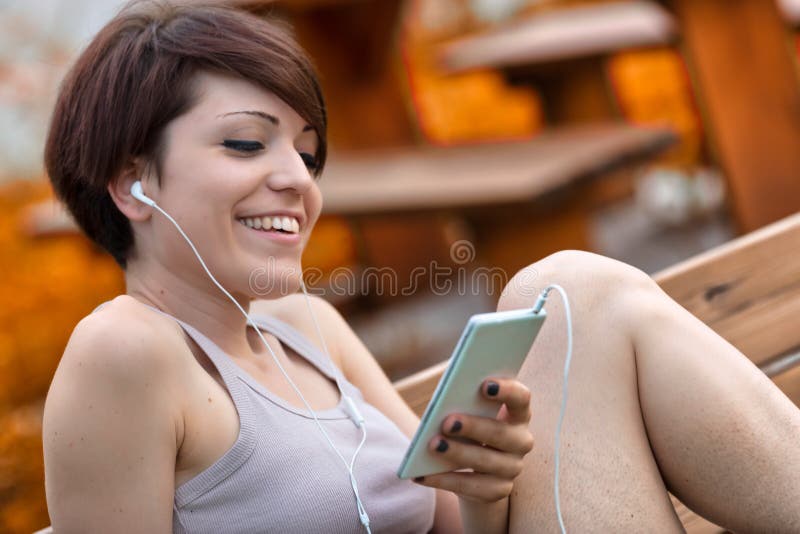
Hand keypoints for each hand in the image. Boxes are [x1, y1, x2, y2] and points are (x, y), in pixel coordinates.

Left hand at [413, 377, 533, 502]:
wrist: (477, 472)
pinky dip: (443, 480)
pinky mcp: (498, 491)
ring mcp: (512, 468)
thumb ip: (465, 403)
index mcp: (518, 414)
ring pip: (485, 461)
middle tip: (447, 422)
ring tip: (433, 445)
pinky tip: (421, 475)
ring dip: (457, 453)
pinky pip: (470, 486)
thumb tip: (443, 403)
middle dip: (473, 427)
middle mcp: (521, 441)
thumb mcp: (471, 414)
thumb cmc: (470, 431)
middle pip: (501, 433)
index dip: (507, 390)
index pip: (521, 398)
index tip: (485, 384)